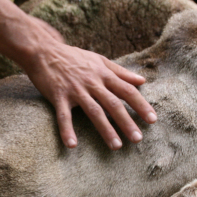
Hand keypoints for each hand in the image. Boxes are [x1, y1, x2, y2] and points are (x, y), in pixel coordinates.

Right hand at [20, 26, 156, 149]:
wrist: (43, 50)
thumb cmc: (73, 57)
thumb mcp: (99, 60)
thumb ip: (120, 72)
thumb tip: (141, 80)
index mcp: (103, 74)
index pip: (127, 90)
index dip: (141, 105)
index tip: (153, 119)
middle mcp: (92, 82)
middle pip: (113, 103)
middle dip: (127, 121)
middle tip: (138, 138)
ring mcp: (75, 90)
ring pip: (94, 111)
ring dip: (106, 129)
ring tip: (116, 146)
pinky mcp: (58, 96)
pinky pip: (64, 116)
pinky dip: (67, 130)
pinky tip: (72, 145)